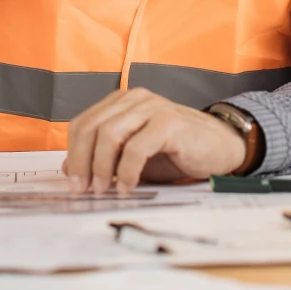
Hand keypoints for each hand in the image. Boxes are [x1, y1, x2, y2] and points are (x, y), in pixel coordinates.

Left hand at [61, 87, 247, 194]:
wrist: (220, 147)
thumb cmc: (176, 151)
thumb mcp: (133, 156)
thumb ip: (103, 157)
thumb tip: (69, 167)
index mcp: (122, 102)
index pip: (84, 122)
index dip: (73, 152)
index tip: (73, 182)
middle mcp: (135, 99)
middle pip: (92, 127)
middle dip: (82, 162)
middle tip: (83, 189)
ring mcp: (153, 107)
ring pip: (110, 134)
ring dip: (102, 167)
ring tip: (104, 190)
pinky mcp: (170, 122)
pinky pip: (137, 147)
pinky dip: (126, 171)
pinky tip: (127, 187)